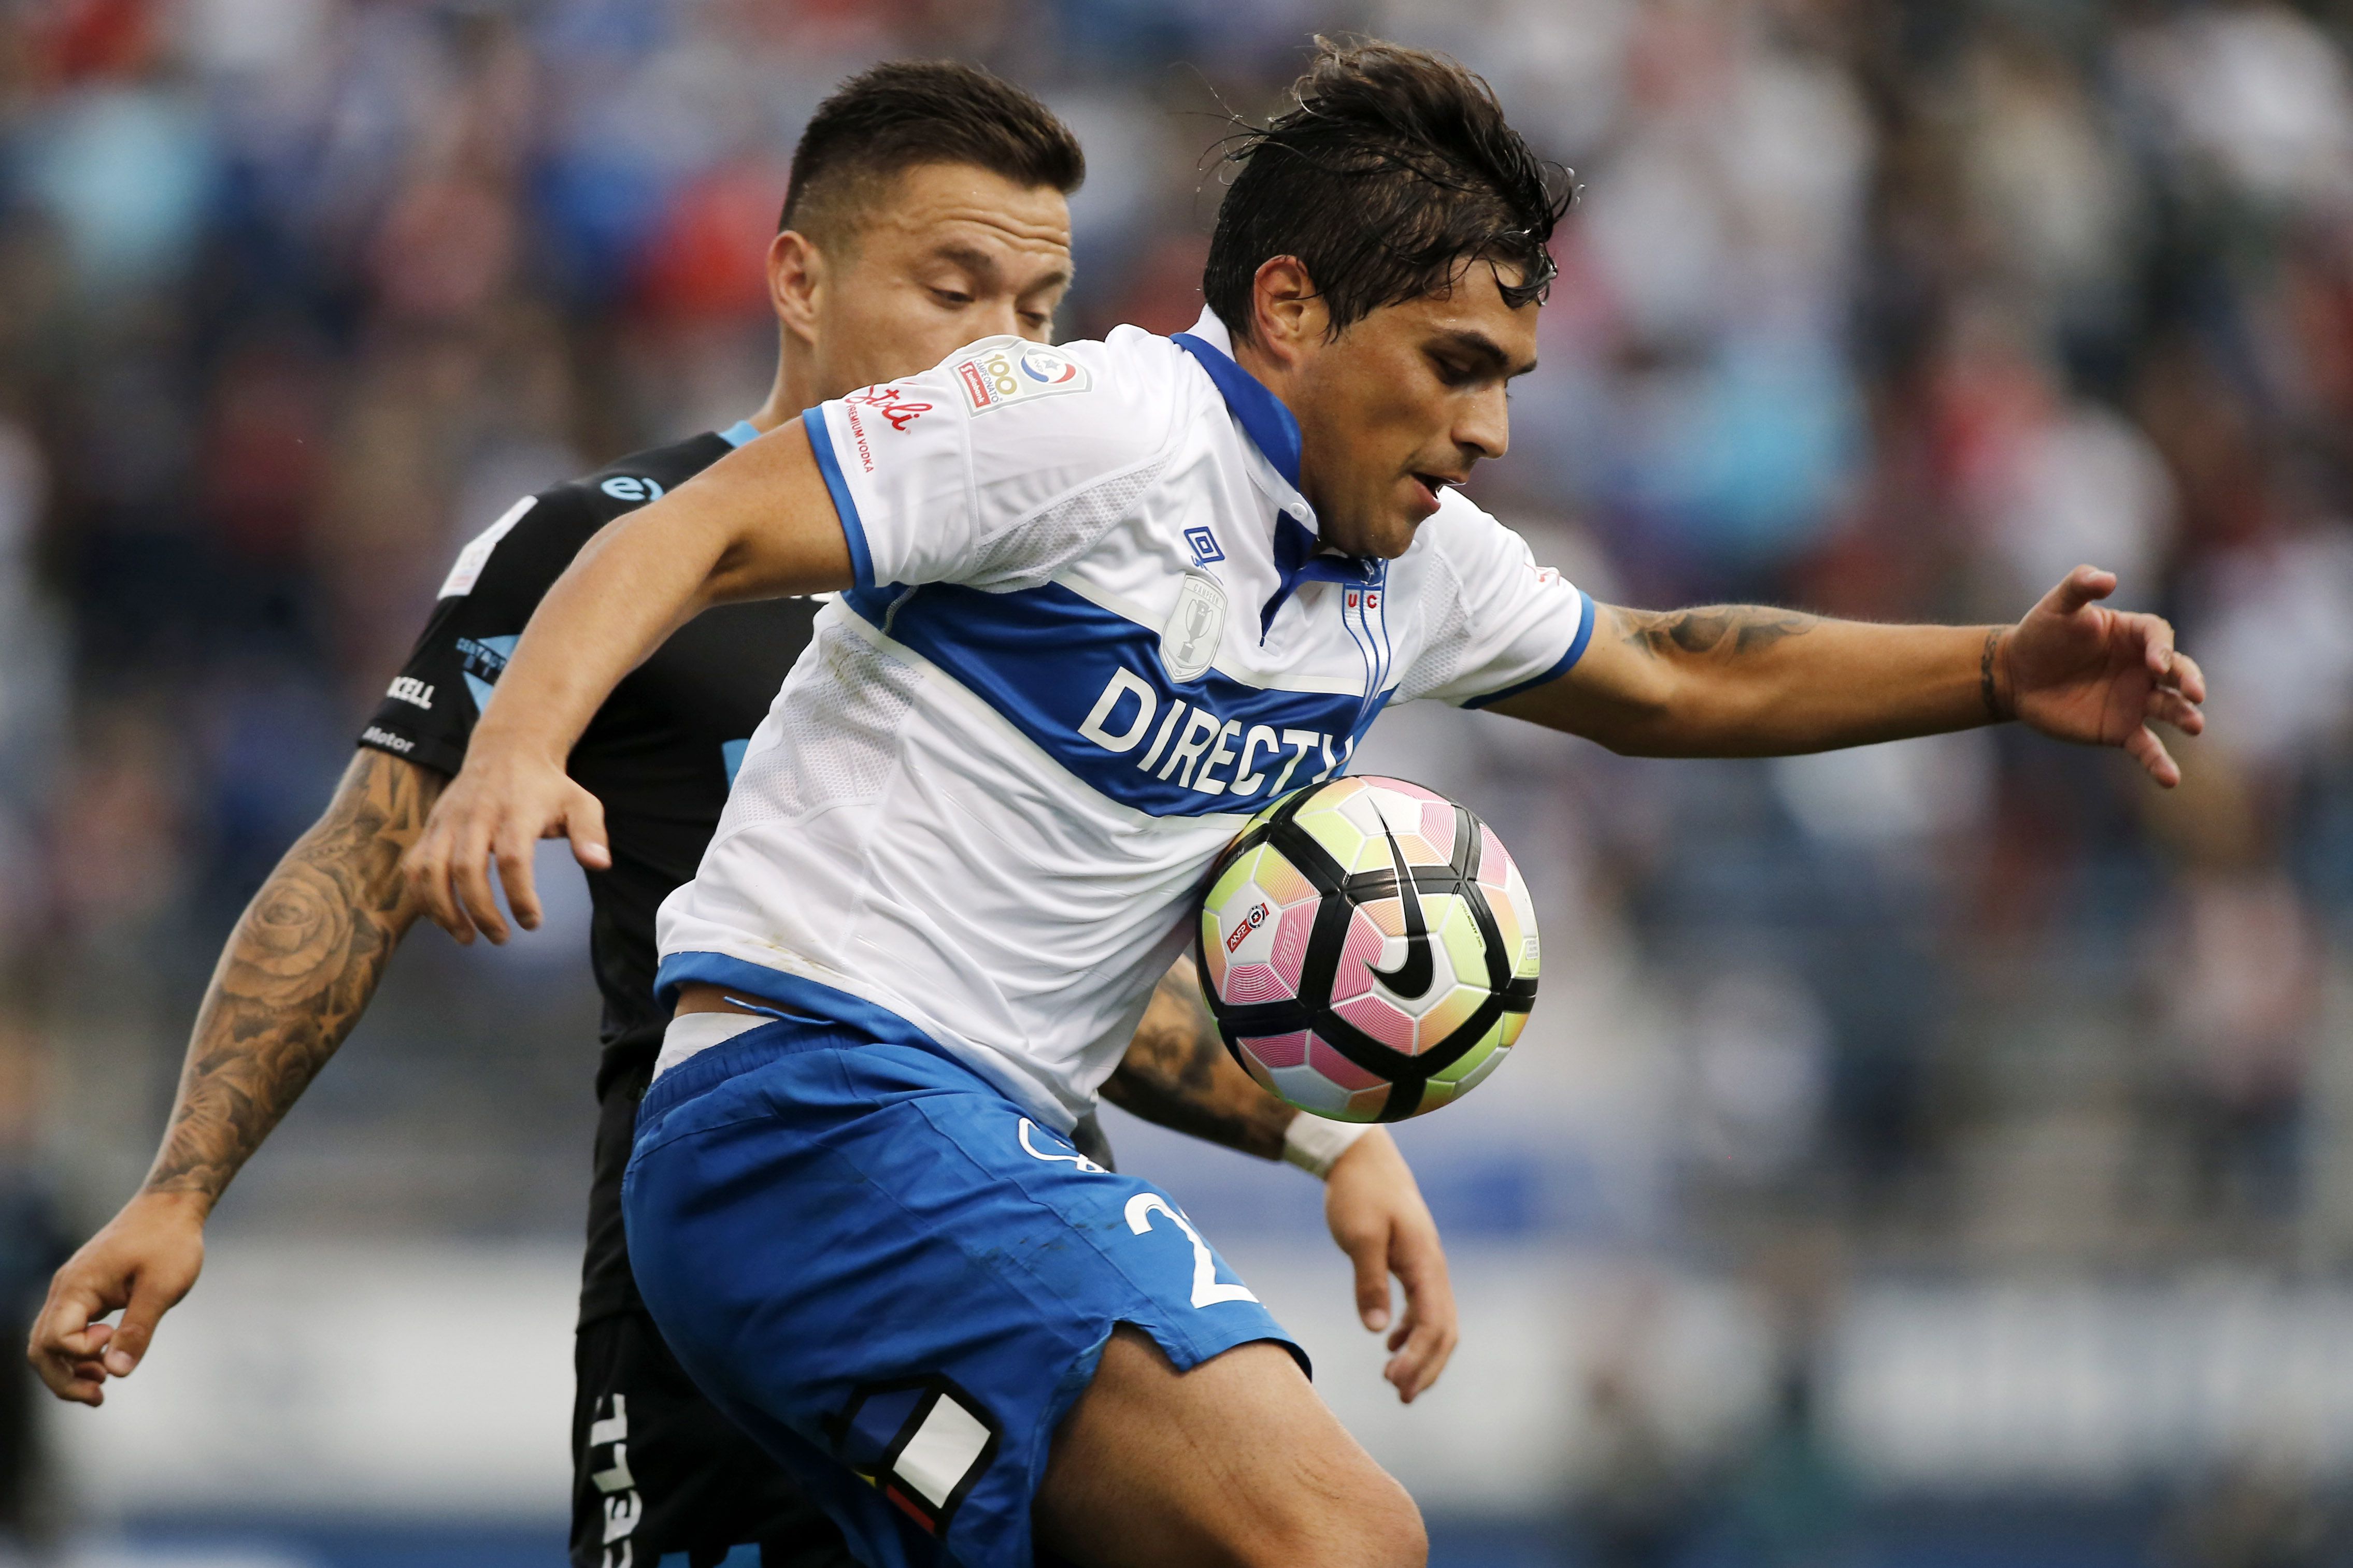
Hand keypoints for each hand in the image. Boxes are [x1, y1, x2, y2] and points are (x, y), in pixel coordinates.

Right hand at [29, 1190, 207, 1405]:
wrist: (171, 1207)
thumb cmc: (170, 1241)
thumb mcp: (162, 1286)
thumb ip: (138, 1329)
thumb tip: (117, 1373)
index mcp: (77, 1286)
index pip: (55, 1339)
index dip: (81, 1353)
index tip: (113, 1338)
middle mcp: (65, 1290)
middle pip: (41, 1348)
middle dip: (63, 1379)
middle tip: (99, 1397)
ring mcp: (72, 1291)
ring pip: (49, 1342)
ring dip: (69, 1370)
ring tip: (102, 1385)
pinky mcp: (86, 1292)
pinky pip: (66, 1331)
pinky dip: (78, 1353)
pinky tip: (106, 1362)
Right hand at [401, 741, 609, 943]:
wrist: (506, 751)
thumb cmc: (547, 787)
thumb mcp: (580, 803)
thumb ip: (591, 833)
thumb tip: (599, 865)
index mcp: (515, 812)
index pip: (513, 859)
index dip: (520, 896)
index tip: (532, 922)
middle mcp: (476, 816)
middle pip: (467, 868)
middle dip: (481, 911)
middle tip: (501, 938)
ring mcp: (448, 820)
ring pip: (431, 869)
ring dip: (443, 910)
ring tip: (466, 938)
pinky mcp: (431, 826)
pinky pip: (414, 865)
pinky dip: (422, 896)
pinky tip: (442, 919)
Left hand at [1323, 1129, 1456, 1402]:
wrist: (1360, 1156)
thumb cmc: (1358, 1192)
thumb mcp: (1358, 1236)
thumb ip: (1369, 1282)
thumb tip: (1376, 1330)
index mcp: (1425, 1263)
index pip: (1433, 1323)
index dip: (1419, 1359)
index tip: (1394, 1384)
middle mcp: (1433, 1267)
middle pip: (1444, 1330)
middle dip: (1427, 1366)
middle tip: (1400, 1396)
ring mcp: (1426, 1264)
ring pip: (1436, 1321)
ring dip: (1421, 1353)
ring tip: (1396, 1383)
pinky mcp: (1412, 1261)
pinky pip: (1423, 1306)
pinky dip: (1411, 1331)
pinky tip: (1389, 1343)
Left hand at [1997, 565, 2206, 786]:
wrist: (2018, 673)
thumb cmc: (2041, 633)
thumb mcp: (2057, 605)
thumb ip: (2080, 586)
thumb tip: (2107, 578)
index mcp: (2133, 634)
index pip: (2159, 637)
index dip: (2161, 649)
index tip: (2155, 663)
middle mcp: (2143, 668)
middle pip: (2178, 672)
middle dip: (2189, 681)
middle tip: (2195, 694)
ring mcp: (2135, 699)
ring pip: (2169, 709)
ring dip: (2184, 716)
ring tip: (2195, 725)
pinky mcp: (2121, 729)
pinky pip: (2146, 747)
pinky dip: (2159, 762)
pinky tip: (2170, 779)